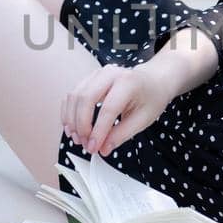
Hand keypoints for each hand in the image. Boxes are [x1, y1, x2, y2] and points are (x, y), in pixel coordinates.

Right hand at [61, 62, 179, 156]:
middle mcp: (110, 73)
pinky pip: (72, 95)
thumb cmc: (151, 98)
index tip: (93, 148)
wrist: (153, 81)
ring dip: (72, 120)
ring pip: (75, 96)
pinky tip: (71, 127)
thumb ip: (121, 134)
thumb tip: (102, 149)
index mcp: (128, 82)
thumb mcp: (143, 119)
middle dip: (81, 125)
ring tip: (77, 138)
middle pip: (86, 99)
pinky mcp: (89, 78)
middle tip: (84, 144)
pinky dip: (68, 112)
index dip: (98, 131)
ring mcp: (97, 74)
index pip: (108, 109)